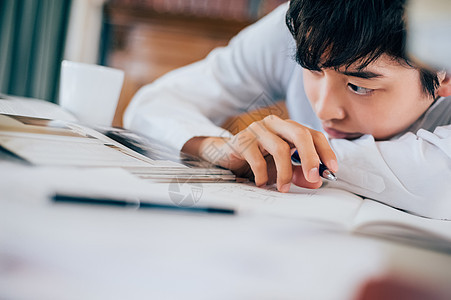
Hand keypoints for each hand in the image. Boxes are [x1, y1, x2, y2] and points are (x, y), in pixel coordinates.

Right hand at [182, 115, 337, 191]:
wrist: (225, 156)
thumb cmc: (257, 159)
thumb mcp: (281, 168)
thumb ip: (299, 173)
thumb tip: (315, 182)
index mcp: (288, 127)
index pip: (313, 135)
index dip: (325, 151)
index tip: (332, 170)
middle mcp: (275, 124)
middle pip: (300, 134)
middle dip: (310, 158)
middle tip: (313, 178)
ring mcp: (257, 130)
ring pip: (280, 148)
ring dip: (285, 173)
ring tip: (283, 189)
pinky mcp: (242, 140)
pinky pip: (258, 159)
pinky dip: (263, 175)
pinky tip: (262, 183)